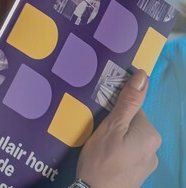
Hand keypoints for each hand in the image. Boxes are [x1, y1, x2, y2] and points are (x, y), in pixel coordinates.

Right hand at [76, 70, 160, 186]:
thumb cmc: (101, 161)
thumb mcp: (111, 127)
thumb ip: (127, 102)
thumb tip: (142, 75)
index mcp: (151, 134)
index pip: (132, 109)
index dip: (113, 110)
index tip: (99, 118)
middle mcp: (155, 149)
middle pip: (131, 125)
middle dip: (114, 126)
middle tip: (96, 134)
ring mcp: (148, 164)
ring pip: (128, 140)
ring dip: (114, 140)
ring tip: (97, 148)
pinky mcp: (138, 175)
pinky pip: (127, 154)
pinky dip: (116, 154)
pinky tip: (103, 159)